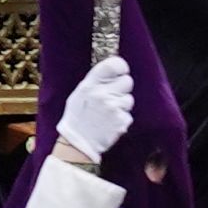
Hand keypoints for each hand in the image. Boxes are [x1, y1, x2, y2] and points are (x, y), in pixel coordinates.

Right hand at [52, 50, 134, 168]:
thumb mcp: (80, 93)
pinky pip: (128, 114)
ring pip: (129, 99)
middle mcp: (102, 94)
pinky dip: (121, 118)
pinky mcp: (122, 121)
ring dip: (122, 104)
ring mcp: (113, 108)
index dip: (120, 67)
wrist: (78, 143)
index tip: (120, 72)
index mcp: (90, 85)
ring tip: (109, 112)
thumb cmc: (78, 116)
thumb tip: (113, 69)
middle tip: (112, 95)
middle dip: (122, 87)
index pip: (114, 65)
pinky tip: (110, 122)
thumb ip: (95, 80)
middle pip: (127, 81)